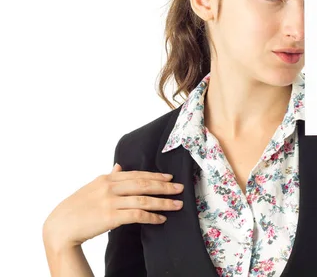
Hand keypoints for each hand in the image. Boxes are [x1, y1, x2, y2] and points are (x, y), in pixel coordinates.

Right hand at [42, 163, 184, 249]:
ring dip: (163, 202)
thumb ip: (108, 176)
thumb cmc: (77, 207)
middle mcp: (110, 187)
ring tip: (177, 205)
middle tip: (180, 188)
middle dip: (164, 186)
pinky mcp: (111, 217)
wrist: (60, 226)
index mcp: (107, 178)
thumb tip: (118, 166)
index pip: (137, 174)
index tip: (169, 177)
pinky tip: (161, 219)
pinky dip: (151, 216)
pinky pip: (137, 215)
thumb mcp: (92, 187)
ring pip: (144, 199)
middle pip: (144, 184)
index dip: (155, 176)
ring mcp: (110, 201)